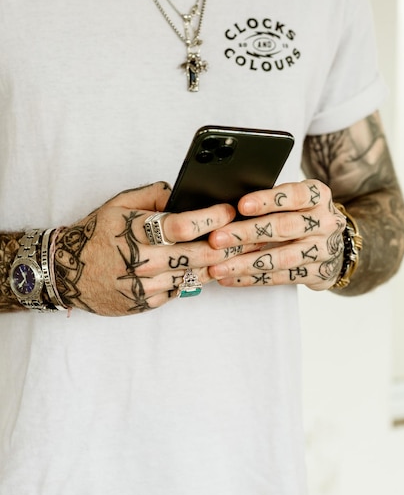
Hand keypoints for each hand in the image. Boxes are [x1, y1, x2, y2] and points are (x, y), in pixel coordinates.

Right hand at [53, 182, 260, 315]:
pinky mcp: (147, 302)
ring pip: (195, 275)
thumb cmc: (96, 234)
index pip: (185, 225)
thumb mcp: (119, 204)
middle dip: (227, 243)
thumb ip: (153, 195)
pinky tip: (206, 268)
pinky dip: (195, 278)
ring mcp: (146, 285)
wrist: (67, 273)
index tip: (230, 210)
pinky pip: (180, 290)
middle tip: (245, 234)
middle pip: (199, 254)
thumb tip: (182, 192)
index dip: (213, 217)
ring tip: (234, 250)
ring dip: (217, 263)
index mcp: (138, 231)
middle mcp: (144, 260)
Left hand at [208, 179, 345, 290]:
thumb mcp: (296, 200)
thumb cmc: (304, 215)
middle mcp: (325, 222)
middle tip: (218, 239)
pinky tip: (230, 278)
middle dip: (246, 233)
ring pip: (280, 258)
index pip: (293, 196)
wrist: (336, 245)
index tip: (241, 205)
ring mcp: (323, 250)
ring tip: (218, 267)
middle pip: (283, 228)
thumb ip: (272, 201)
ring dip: (245, 263)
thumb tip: (229, 207)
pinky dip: (252, 279)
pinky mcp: (317, 274)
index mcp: (318, 196)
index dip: (267, 200)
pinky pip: (281, 278)